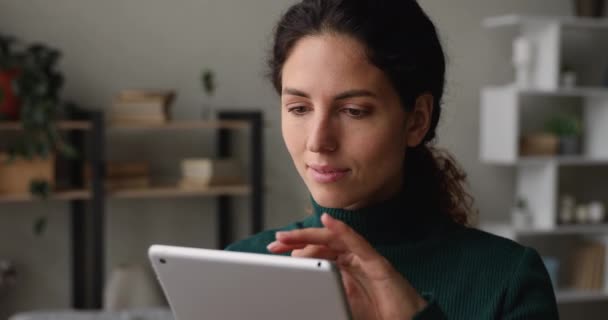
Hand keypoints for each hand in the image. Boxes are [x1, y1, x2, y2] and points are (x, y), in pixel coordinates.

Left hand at [267, 213, 426, 319]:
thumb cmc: (378, 318)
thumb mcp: (341, 305)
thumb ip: (323, 295)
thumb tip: (299, 295)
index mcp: (344, 270)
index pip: (316, 253)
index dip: (295, 250)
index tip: (275, 252)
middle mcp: (354, 261)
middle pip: (321, 243)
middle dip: (297, 240)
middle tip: (275, 243)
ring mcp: (366, 259)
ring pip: (335, 239)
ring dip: (310, 234)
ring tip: (289, 235)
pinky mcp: (378, 263)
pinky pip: (358, 242)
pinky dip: (342, 229)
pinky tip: (327, 220)